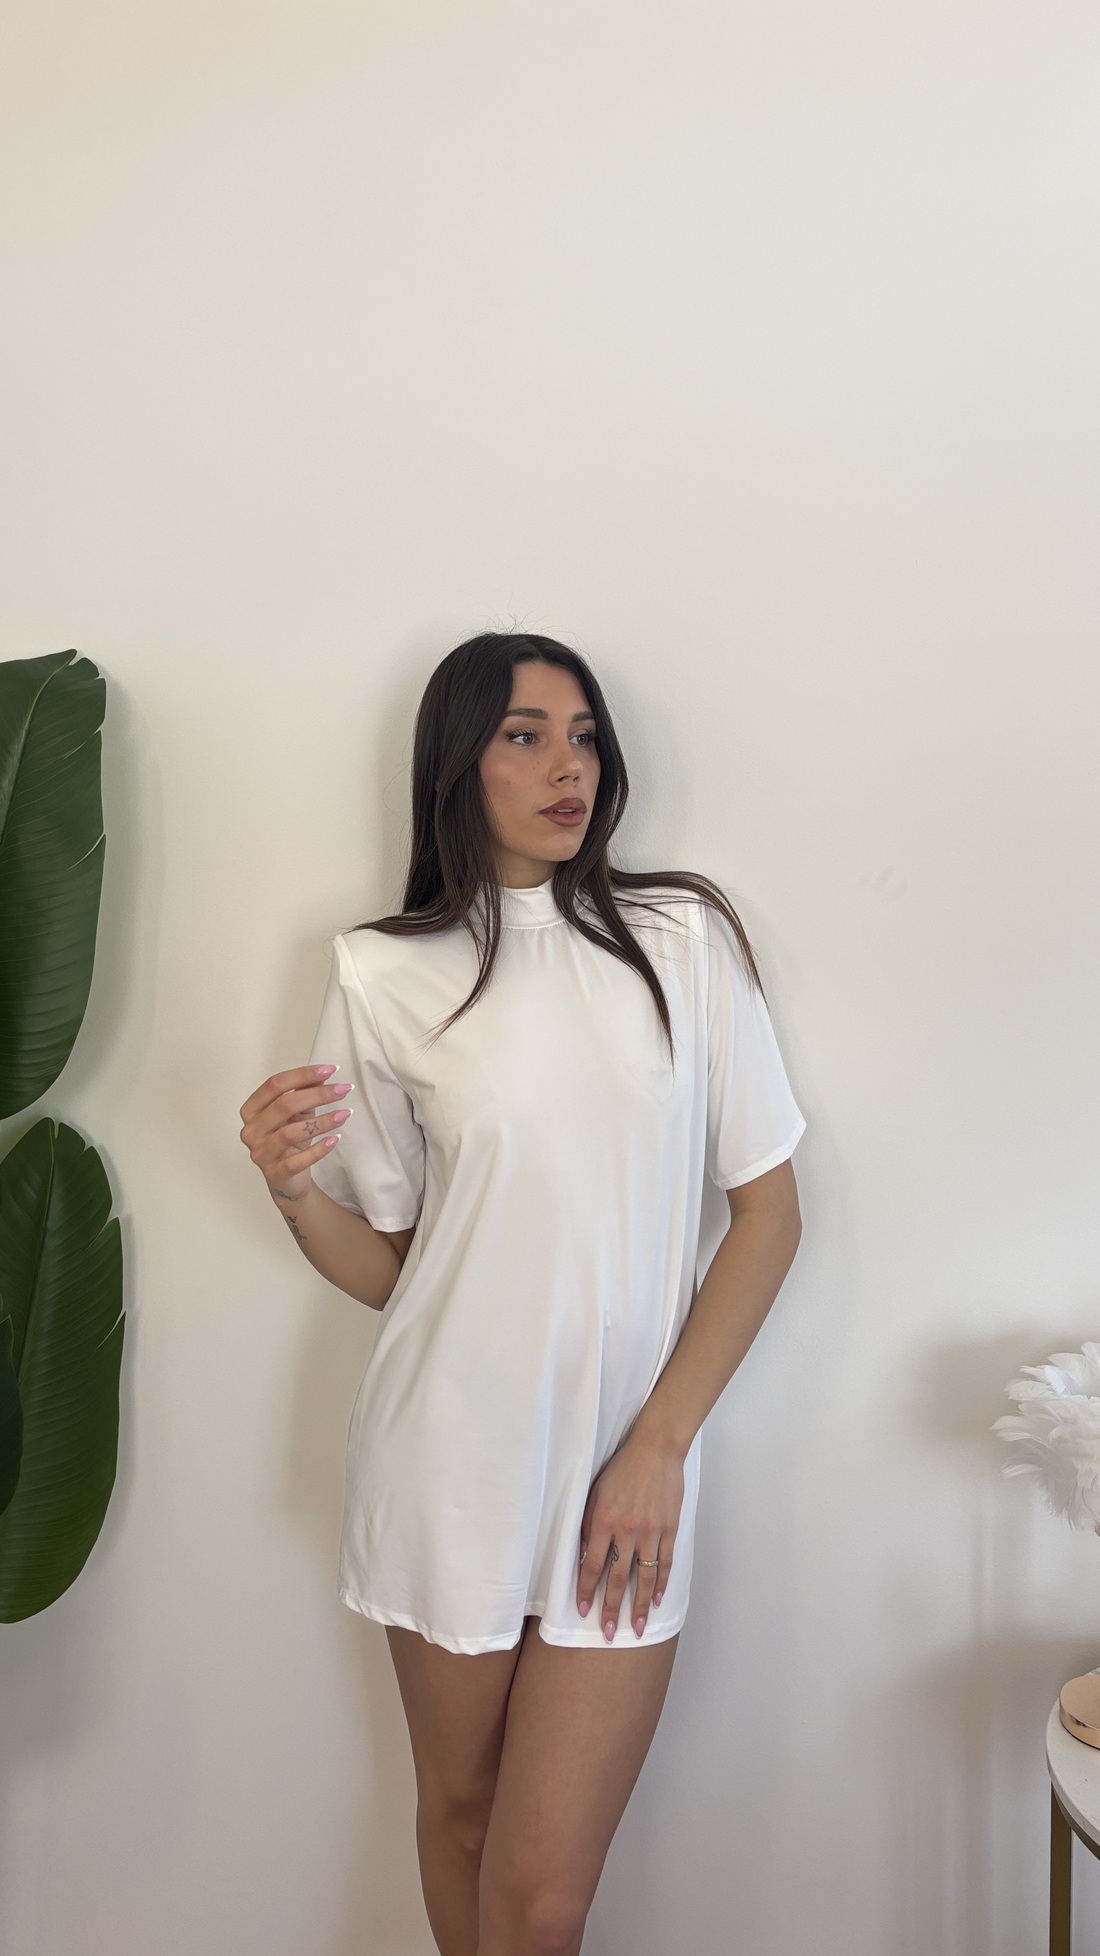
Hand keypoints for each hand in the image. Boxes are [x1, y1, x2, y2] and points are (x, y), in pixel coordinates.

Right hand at [239, 1064, 352, 1203]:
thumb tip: (323, 1073)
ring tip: (344, 1114)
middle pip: (284, 1105)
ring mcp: (260, 1153)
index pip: (275, 1085)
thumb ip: (305, 1092)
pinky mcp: (275, 1173)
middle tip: (343, 1090)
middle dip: (318, 1094)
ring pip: (291, 1133)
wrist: (288, 1178)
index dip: (303, 1074)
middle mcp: (251, 1131)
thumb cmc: (289, 1140)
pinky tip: (335, 1139)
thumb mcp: (298, 1113)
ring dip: (322, 1121)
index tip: (330, 1069)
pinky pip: (297, 1161)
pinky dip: (319, 1150)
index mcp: (252, 1110)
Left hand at [576, 1434, 684, 1641]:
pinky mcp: (669, 1529)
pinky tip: (656, 1600)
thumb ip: (589, 1525)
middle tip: (610, 1633)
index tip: (582, 1610)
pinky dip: (661, 1584)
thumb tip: (586, 1556)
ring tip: (637, 1628)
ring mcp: (651, 1531)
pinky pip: (664, 1563)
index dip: (586, 1590)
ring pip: (644, 1577)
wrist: (656, 1450)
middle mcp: (627, 1530)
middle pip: (618, 1578)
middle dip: (612, 1608)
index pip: (592, 1564)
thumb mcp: (595, 1493)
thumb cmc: (622, 1469)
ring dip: (638, 1605)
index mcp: (604, 1521)